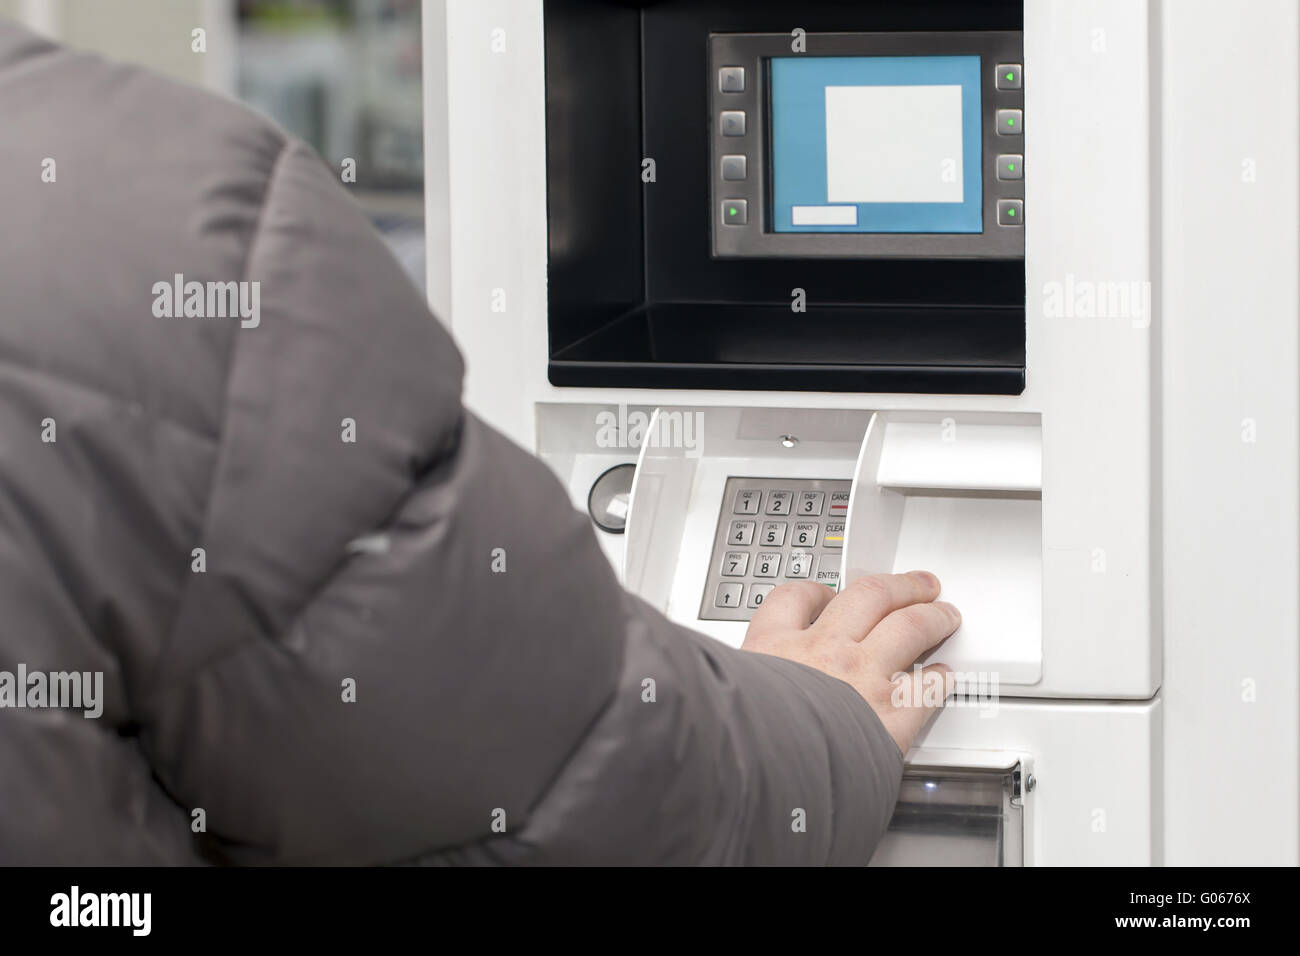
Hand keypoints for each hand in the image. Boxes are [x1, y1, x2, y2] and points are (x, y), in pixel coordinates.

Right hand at [741, 571, 959, 753]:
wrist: (760, 778)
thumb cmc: (741, 746)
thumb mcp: (729, 694)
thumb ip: (748, 682)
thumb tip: (746, 687)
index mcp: (774, 646)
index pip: (797, 597)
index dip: (819, 590)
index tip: (830, 593)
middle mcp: (823, 651)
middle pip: (869, 597)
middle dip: (899, 586)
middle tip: (917, 584)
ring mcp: (861, 678)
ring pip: (909, 627)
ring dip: (932, 617)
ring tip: (944, 615)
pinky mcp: (890, 714)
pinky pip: (926, 687)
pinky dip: (939, 678)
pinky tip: (942, 676)